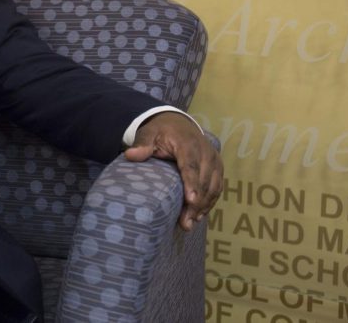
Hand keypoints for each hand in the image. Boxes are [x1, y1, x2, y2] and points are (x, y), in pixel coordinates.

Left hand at [124, 112, 222, 230]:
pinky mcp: (217, 169)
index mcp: (188, 143)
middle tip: (185, 222)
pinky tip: (198, 216)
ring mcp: (214, 161)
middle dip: (196, 203)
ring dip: (203, 206)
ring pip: (213, 187)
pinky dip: (209, 202)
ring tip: (189, 223)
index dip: (192, 183)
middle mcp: (206, 152)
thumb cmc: (161, 131)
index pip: (191, 165)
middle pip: (204, 181)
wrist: (179, 124)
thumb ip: (142, 144)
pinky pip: (217, 188)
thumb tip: (130, 155)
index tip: (190, 200)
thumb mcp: (149, 133)